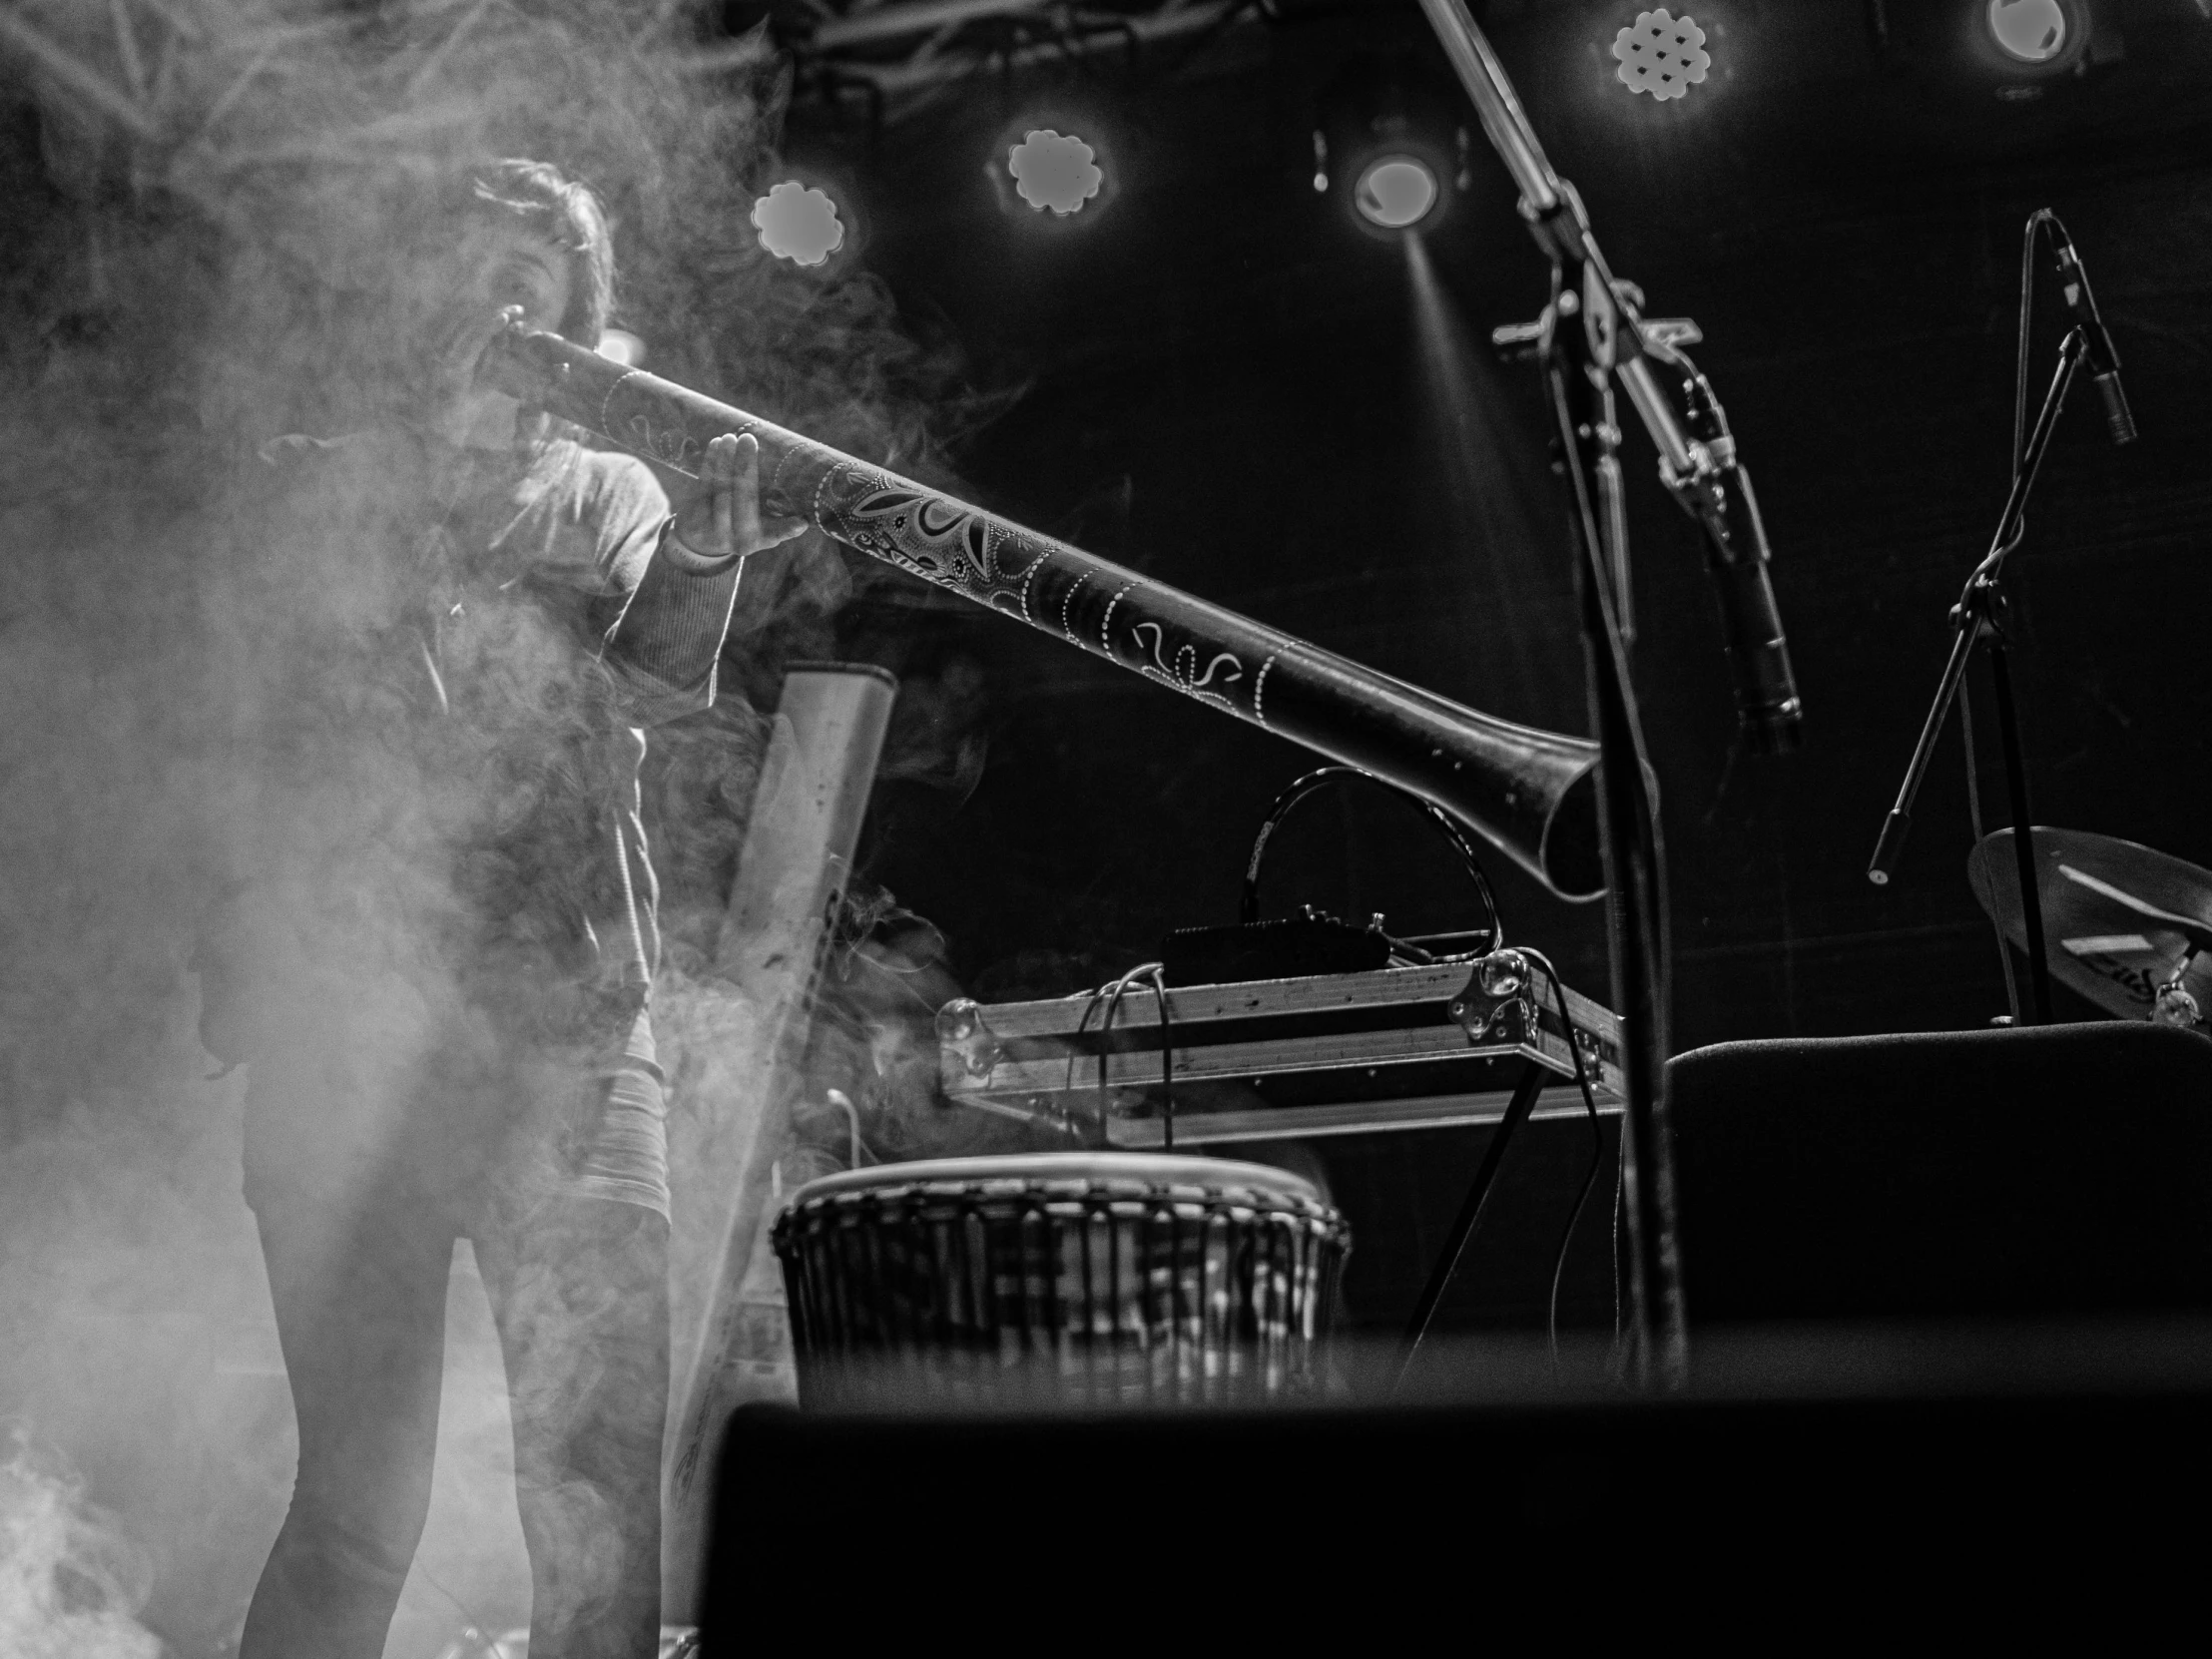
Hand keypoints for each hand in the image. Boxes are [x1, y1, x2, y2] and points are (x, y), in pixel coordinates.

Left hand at [670, 431, 807, 566]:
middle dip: (745, 467)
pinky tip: (716, 444)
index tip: (801, 522)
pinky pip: (702, 485)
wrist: (702, 543)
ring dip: (725, 461)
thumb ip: (782, 524)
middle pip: (743, 499)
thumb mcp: (764, 532)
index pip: (775, 533)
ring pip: (720, 489)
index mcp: (757, 540)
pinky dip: (709, 463)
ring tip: (731, 437)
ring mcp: (713, 528)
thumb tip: (804, 515)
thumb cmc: (744, 529)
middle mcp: (736, 537)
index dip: (788, 529)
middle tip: (749, 439)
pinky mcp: (694, 514)